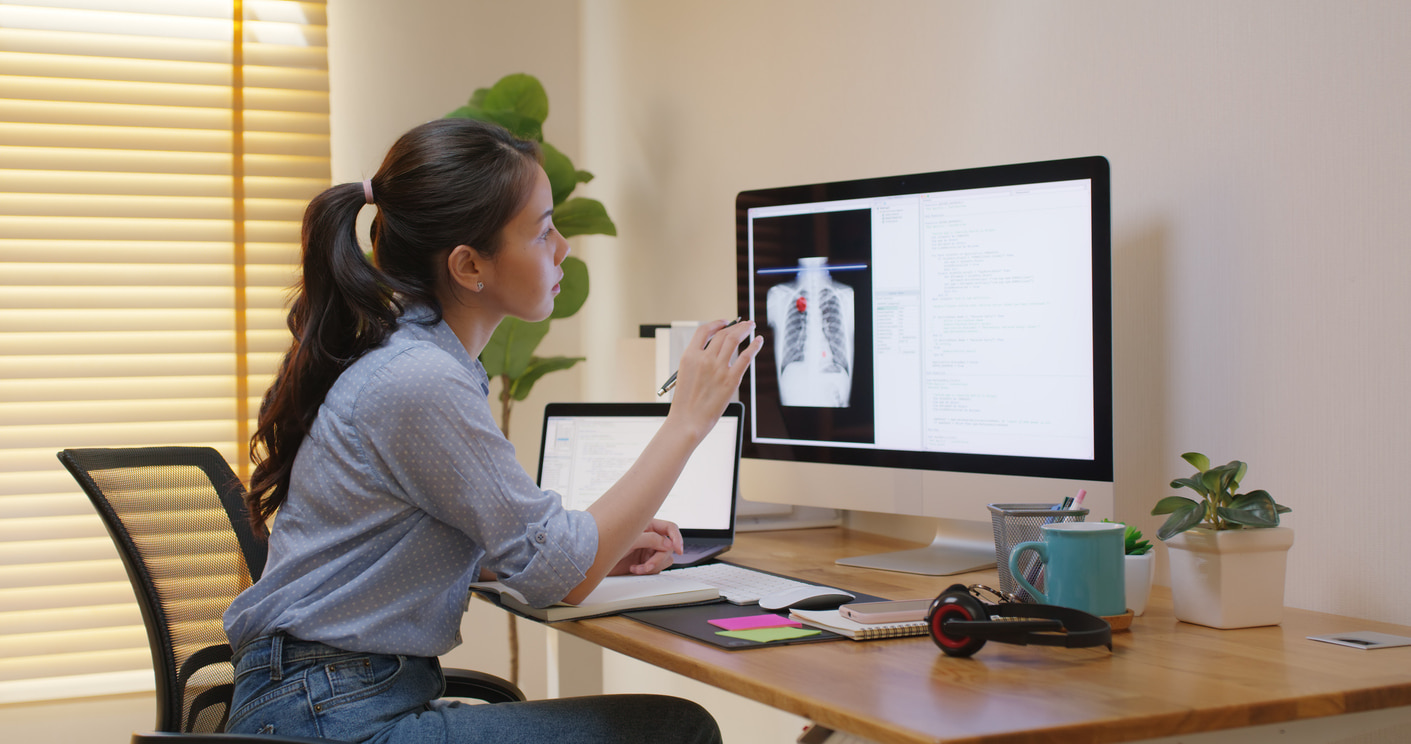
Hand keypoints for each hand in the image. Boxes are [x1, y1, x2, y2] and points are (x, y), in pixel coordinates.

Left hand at [609, 519, 683, 575]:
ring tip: (639, 568)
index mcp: (648, 525)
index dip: (676, 538)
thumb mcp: (630, 539)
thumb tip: (669, 544)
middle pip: (668, 547)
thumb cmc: (606, 542)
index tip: (679, 550)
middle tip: (648, 565)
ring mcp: (647, 550)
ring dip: (653, 566)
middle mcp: (650, 537)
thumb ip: (651, 540)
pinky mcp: (644, 562)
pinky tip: (635, 569)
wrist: (595, 559)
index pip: (669, 528)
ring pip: (664, 559)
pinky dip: (647, 571)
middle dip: (659, 558)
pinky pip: (656, 568)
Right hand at [667, 318, 762, 436]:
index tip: (725, 322)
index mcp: (689, 356)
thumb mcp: (684, 374)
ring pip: (734, 340)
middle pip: (722, 334)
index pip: (704, 331)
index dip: (716, 324)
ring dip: (745, 330)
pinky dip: (754, 346)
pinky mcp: (731, 380)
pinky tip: (759, 341)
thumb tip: (715, 350)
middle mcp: (704, 359)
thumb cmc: (686, 402)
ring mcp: (718, 369)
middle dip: (735, 325)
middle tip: (744, 323)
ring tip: (751, 326)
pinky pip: (746, 357)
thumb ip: (698, 360)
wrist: (688, 421)